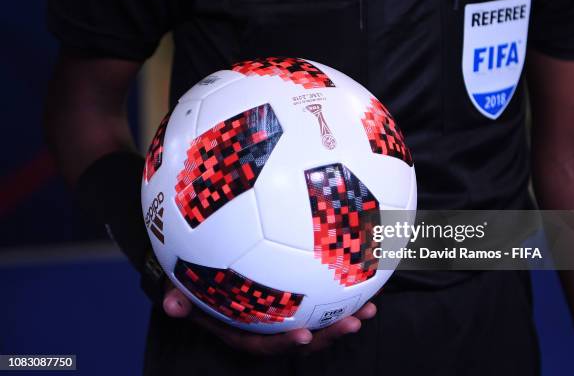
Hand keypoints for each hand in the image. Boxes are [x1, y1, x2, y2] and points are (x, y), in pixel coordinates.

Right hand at [163, 283, 375, 354]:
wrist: (206, 262)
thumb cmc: (196, 279)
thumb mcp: (182, 287)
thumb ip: (178, 297)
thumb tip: (170, 305)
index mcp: (245, 330)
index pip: (264, 344)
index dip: (284, 343)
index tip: (304, 336)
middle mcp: (268, 324)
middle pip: (301, 337)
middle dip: (330, 334)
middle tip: (355, 322)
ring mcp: (285, 310)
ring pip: (317, 319)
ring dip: (345, 315)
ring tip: (372, 307)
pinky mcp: (297, 292)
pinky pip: (320, 295)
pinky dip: (341, 289)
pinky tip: (362, 272)